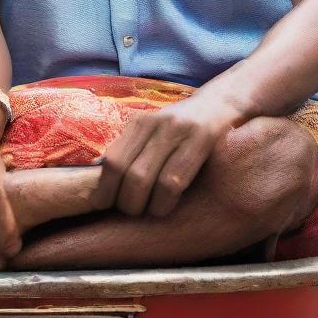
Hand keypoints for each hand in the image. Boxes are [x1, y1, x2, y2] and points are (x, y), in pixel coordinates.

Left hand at [92, 95, 236, 217]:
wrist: (222, 103)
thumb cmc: (184, 126)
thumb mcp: (154, 130)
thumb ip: (130, 148)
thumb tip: (95, 170)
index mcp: (139, 123)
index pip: (112, 161)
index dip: (104, 189)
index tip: (101, 207)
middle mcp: (154, 123)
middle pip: (125, 171)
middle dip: (123, 201)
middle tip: (129, 214)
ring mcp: (177, 130)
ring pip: (145, 178)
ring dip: (142, 205)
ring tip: (146, 214)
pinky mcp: (202, 138)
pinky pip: (174, 180)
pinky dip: (164, 202)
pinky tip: (165, 208)